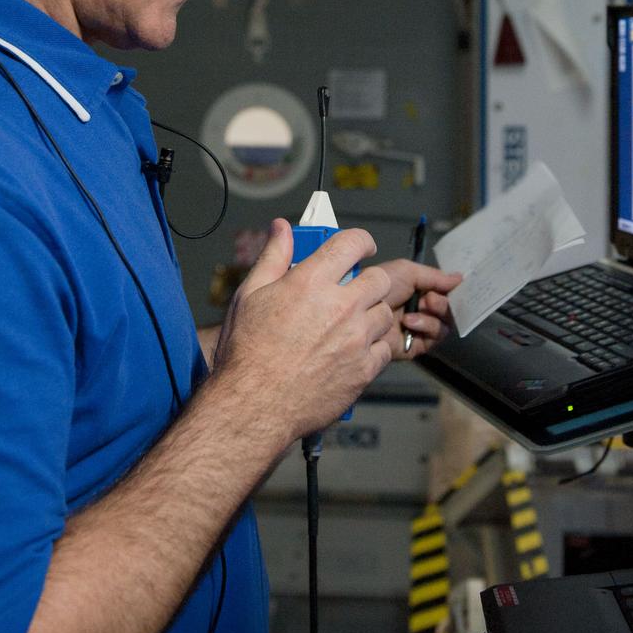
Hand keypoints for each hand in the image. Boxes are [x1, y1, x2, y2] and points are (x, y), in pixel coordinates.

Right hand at [211, 219, 393, 444]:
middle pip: (380, 278)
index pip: (352, 243)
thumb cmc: (247, 352)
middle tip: (355, 291)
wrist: (254, 405)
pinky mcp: (364, 369)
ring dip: (372, 314)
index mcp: (311, 282)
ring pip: (385, 314)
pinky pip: (384, 349)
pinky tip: (351, 352)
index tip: (361, 247)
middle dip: (370, 280)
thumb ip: (273, 256)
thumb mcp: (250, 294)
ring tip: (349, 326)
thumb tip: (282, 227)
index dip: (361, 241)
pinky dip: (373, 348)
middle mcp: (340, 307)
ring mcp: (356, 339)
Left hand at [377, 259, 461, 359]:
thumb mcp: (407, 272)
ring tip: (419, 308)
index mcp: (419, 292)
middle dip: (442, 303)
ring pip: (444, 326)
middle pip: (449, 311)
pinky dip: (427, 328)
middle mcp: (421, 311)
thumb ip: (435, 276)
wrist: (360, 309)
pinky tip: (410, 322)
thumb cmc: (381, 286)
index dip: (453, 291)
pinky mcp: (414, 346)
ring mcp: (419, 330)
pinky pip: (434, 339)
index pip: (446, 294)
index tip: (455, 287)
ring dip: (434, 315)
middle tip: (428, 299)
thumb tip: (460, 278)